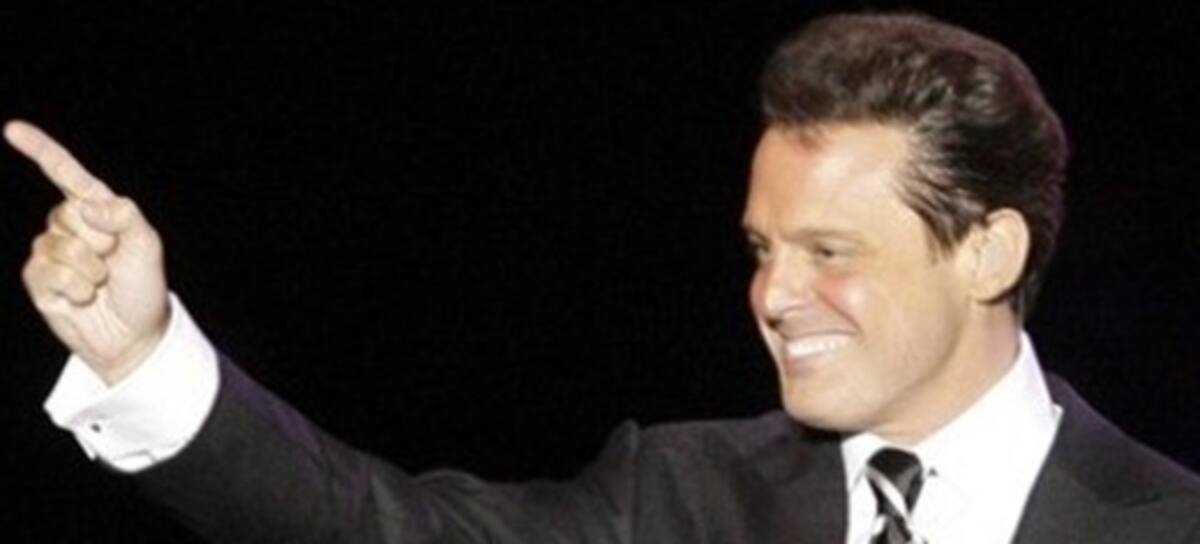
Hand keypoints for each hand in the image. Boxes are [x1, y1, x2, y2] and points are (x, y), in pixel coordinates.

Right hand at [8, 120, 168, 384]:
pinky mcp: (39, 281)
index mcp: (97, 210)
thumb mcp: (147, 245)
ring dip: (88, 269)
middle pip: (66, 214)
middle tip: (114, 262)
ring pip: (57, 245)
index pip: (65, 174)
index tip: (13, 129)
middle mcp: (70, 226)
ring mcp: (51, 253)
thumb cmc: (143, 287)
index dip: (40, 150)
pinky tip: (83, 298)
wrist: (133, 335)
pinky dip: (74, 288)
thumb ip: (124, 215)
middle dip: (98, 240)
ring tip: (101, 284)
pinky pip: (47, 272)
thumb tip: (85, 204)